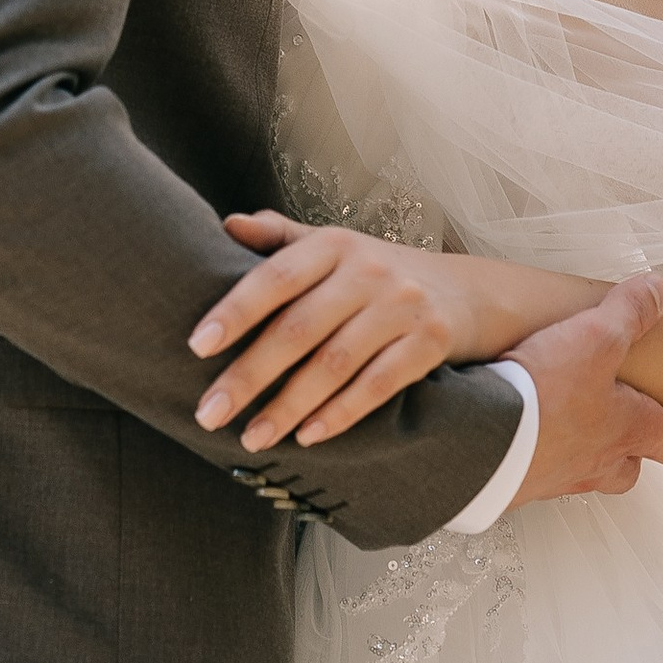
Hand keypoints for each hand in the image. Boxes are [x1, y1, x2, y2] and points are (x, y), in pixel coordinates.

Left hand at [189, 211, 592, 452]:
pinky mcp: (431, 342)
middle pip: (299, 328)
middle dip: (249, 375)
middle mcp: (368, 271)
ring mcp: (403, 306)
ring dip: (288, 406)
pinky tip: (307, 437)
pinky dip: (340, 414)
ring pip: (334, 364)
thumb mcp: (332, 246)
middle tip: (208, 412)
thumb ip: (279, 239)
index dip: (235, 311)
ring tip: (250, 437)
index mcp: (334, 244)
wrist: (466, 291)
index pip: (276, 276)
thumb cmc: (376, 272)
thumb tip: (227, 225)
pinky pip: (378, 385)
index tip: (196, 346)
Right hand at [511, 283, 662, 502]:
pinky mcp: (507, 484)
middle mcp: (593, 463)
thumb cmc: (539, 397)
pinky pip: (527, 466)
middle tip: (630, 437)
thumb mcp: (592, 339)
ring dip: (573, 447)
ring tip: (554, 419)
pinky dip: (524, 448)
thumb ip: (628, 314)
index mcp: (625, 432)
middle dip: (632, 452)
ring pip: (577, 466)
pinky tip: (506, 429)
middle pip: (626, 465)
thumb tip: (658, 290)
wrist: (470, 444)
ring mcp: (550, 478)